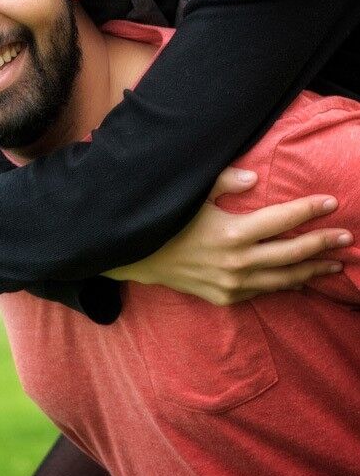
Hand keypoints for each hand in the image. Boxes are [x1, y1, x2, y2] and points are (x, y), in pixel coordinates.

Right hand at [104, 166, 351, 303]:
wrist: (137, 257)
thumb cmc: (166, 218)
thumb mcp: (192, 193)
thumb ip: (225, 182)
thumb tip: (256, 178)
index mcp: (233, 232)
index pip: (281, 219)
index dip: (307, 210)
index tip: (330, 202)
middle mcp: (238, 262)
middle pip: (291, 252)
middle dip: (322, 243)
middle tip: (346, 237)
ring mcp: (233, 283)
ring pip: (284, 278)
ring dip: (312, 270)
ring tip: (336, 264)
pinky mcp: (226, 297)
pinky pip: (265, 291)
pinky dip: (286, 284)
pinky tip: (301, 279)